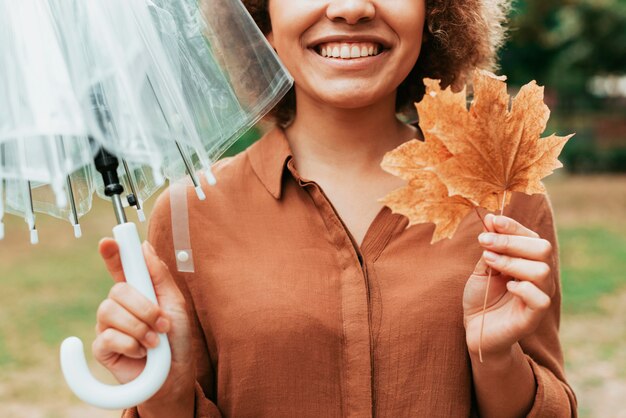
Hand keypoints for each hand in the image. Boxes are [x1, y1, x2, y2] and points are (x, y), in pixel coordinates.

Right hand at [92, 239, 194, 404]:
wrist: (174, 376)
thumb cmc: (177, 340)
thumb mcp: (175, 304)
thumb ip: (159, 276)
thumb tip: (144, 247)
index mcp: (138, 292)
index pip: (120, 267)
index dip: (113, 253)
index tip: (108, 241)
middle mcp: (119, 306)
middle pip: (117, 290)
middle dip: (144, 307)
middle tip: (162, 324)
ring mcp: (108, 326)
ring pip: (110, 311)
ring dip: (140, 328)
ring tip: (154, 342)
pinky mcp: (102, 348)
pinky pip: (107, 337)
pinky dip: (131, 345)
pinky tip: (140, 353)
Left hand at [463, 214, 554, 358]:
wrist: (475, 328)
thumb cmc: (481, 296)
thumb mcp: (483, 266)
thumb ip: (490, 246)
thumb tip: (491, 219)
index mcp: (529, 262)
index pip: (532, 237)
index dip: (513, 226)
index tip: (492, 222)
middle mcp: (540, 277)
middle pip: (542, 249)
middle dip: (511, 242)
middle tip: (484, 242)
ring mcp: (539, 296)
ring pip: (542, 271)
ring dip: (512, 262)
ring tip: (489, 263)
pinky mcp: (533, 317)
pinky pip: (541, 299)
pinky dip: (523, 289)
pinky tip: (507, 287)